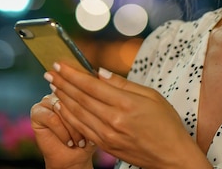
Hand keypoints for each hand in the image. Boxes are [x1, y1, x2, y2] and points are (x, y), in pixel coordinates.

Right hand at [30, 93, 95, 168]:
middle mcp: (60, 91)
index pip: (84, 92)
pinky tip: (69, 142)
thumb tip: (102, 99)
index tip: (100, 127)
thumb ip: (97, 108)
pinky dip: (62, 132)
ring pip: (63, 108)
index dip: (92, 110)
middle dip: (83, 121)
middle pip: (73, 99)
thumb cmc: (88, 139)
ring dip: (73, 128)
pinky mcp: (37, 111)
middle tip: (89, 138)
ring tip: (80, 142)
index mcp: (76, 89)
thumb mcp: (97, 123)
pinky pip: (52, 118)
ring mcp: (47, 100)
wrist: (73, 158)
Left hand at [45, 63, 209, 168]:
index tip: (60, 64)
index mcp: (126, 104)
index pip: (91, 85)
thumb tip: (100, 72)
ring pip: (78, 113)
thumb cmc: (166, 124)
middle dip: (63, 83)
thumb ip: (123, 83)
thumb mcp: (151, 96)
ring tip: (52, 85)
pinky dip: (69, 116)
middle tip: (50, 72)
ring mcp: (108, 135)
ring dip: (62, 97)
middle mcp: (114, 120)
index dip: (73, 74)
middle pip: (81, 98)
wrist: (172, 157)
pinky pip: (82, 128)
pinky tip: (62, 106)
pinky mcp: (106, 146)